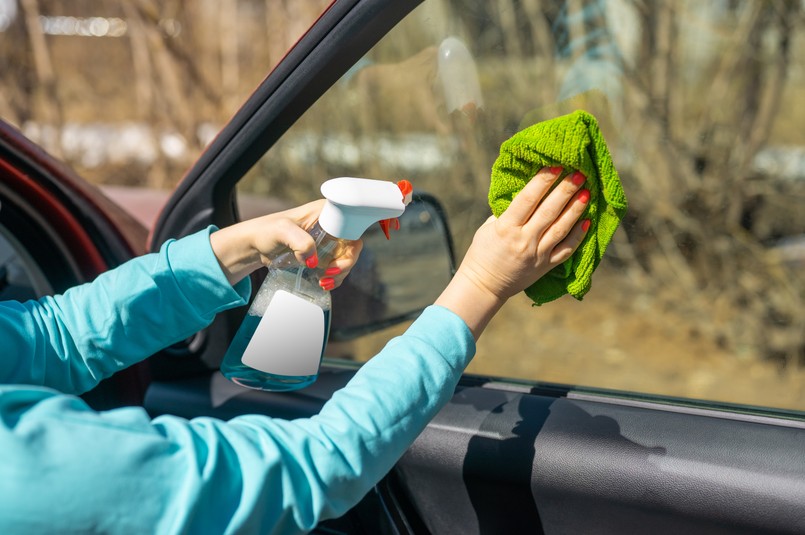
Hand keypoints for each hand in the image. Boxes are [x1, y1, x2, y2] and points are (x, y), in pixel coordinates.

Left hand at [209, 199, 362, 287]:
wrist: (255, 246)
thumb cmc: (266, 231)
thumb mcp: (281, 231)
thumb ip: (300, 242)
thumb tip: (314, 261)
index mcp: (327, 212)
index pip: (353, 226)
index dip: (351, 245)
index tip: (337, 260)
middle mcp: (332, 225)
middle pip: (353, 246)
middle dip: (346, 264)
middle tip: (329, 274)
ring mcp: (328, 241)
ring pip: (346, 259)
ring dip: (340, 274)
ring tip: (324, 282)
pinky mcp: (323, 255)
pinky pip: (337, 267)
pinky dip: (334, 278)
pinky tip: (323, 283)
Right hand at [435, 166, 588, 338]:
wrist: (485, 286)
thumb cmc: (482, 252)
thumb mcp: (488, 228)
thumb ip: (507, 212)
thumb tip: (529, 192)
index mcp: (506, 227)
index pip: (528, 199)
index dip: (543, 181)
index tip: (556, 166)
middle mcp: (524, 240)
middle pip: (549, 211)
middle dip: (565, 190)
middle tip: (579, 173)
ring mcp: (537, 254)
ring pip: (561, 228)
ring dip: (575, 209)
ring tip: (586, 192)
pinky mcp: (546, 266)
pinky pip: (566, 250)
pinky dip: (578, 235)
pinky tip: (587, 221)